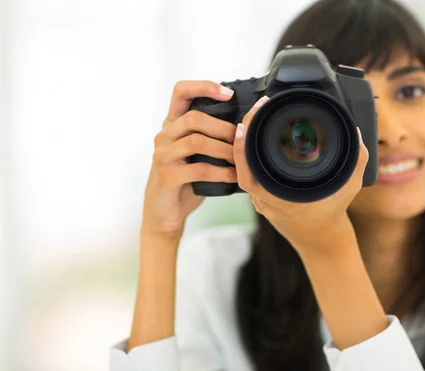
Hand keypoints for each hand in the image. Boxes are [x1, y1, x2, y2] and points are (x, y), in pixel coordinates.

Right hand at [142, 80, 237, 237]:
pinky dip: (221, 172)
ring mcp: (163, 155)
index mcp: (172, 125)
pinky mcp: (167, 176)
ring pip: (197, 141)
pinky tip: (234, 176)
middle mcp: (164, 136)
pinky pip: (199, 169)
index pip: (181, 92)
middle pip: (194, 118)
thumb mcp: (197, 154)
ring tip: (240, 159)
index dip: (204, 87)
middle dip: (224, 127)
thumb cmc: (186, 180)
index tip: (228, 93)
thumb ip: (210, 136)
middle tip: (242, 139)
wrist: (165, 213)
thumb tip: (244, 125)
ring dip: (225, 150)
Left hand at [234, 96, 368, 253]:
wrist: (321, 238)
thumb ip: (356, 160)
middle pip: (241, 167)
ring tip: (254, 119)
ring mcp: (261, 201)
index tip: (244, 126)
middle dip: (242, 136)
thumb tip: (355, 132)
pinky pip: (250, 175)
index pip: (249, 173)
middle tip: (254, 110)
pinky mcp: (262, 199)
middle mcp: (266, 200)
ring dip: (244, 146)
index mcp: (280, 197)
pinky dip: (249, 157)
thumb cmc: (332, 212)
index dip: (241, 149)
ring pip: (243, 171)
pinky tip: (255, 138)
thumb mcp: (349, 185)